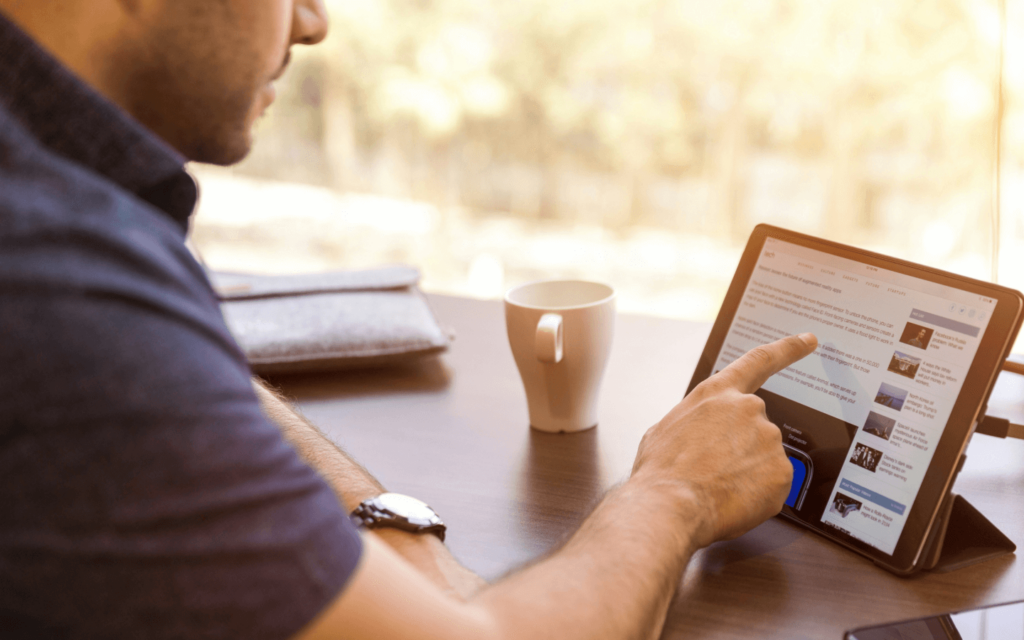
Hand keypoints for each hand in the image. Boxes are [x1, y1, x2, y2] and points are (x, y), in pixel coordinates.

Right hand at [630, 333, 817, 548]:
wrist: (670, 505)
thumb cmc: (662, 471)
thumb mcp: (665, 429)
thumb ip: (695, 422)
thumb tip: (700, 435)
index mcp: (718, 394)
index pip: (759, 361)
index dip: (788, 349)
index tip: (808, 341)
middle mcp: (749, 409)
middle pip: (756, 429)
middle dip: (740, 450)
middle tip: (714, 472)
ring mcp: (769, 439)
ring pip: (765, 459)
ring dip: (747, 473)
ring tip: (716, 487)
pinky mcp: (782, 471)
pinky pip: (774, 484)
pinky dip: (757, 494)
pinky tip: (732, 499)